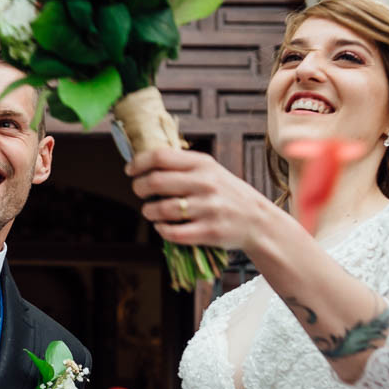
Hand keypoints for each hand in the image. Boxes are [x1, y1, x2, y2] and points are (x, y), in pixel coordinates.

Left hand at [126, 147, 271, 250]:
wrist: (258, 221)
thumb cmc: (227, 194)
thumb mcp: (210, 170)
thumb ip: (182, 166)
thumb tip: (143, 163)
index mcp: (203, 164)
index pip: (160, 156)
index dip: (139, 162)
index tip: (130, 170)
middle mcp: (205, 183)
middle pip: (155, 181)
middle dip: (139, 187)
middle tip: (139, 191)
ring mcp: (208, 208)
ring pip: (161, 209)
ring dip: (148, 211)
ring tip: (150, 211)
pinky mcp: (209, 232)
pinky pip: (172, 232)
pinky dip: (161, 230)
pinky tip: (162, 226)